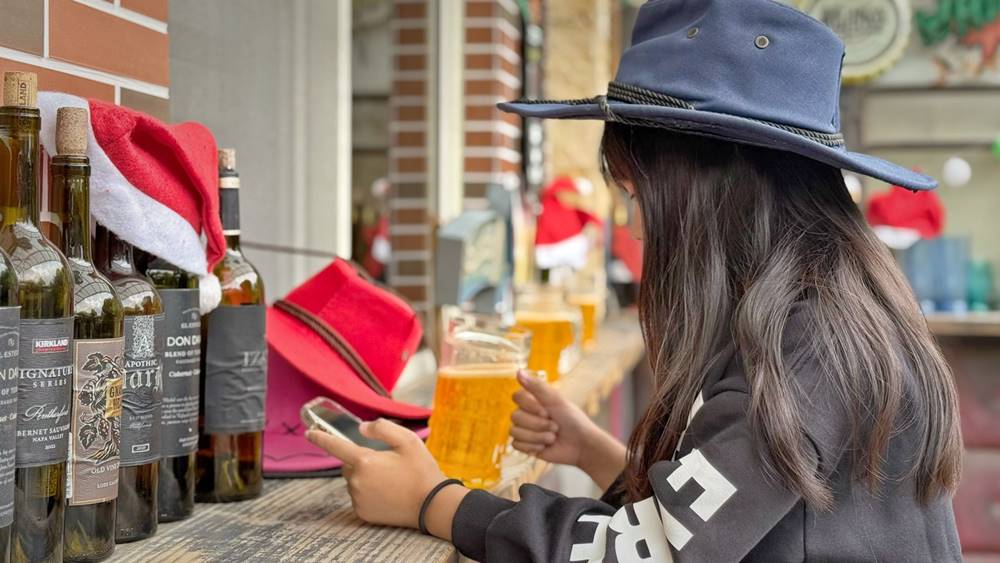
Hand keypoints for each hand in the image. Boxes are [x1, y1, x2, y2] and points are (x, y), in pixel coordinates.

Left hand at [306, 418, 458, 531]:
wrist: (432, 505)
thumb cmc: (421, 470)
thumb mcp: (407, 440)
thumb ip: (382, 428)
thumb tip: (362, 428)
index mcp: (365, 461)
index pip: (336, 446)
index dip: (321, 438)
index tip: (309, 432)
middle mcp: (356, 481)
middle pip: (349, 465)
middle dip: (361, 461)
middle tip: (387, 463)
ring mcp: (358, 499)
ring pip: (354, 481)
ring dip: (365, 477)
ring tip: (391, 480)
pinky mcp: (363, 513)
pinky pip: (358, 497)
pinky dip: (368, 492)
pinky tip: (388, 493)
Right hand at [511, 371, 597, 466]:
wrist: (582, 444)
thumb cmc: (572, 419)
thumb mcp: (556, 400)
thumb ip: (536, 386)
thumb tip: (518, 371)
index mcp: (533, 400)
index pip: (516, 397)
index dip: (530, 406)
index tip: (546, 411)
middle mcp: (526, 414)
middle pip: (515, 416)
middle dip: (538, 424)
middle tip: (555, 427)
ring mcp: (525, 430)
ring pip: (515, 432)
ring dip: (537, 436)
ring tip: (552, 437)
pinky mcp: (526, 446)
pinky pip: (516, 445)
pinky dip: (533, 447)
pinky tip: (545, 447)